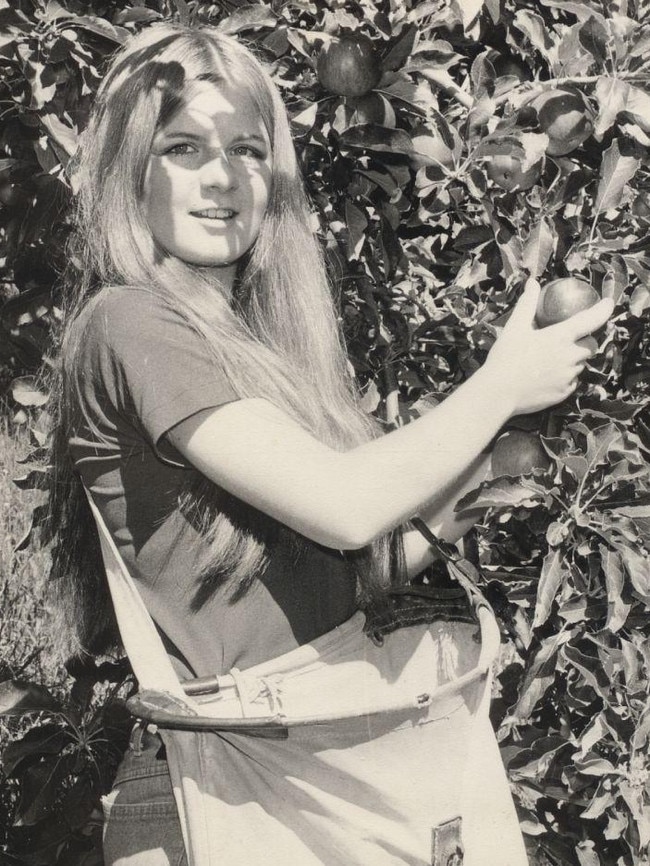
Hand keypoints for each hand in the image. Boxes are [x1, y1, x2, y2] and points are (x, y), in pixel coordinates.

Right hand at [484, 278, 613, 415]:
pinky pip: (571, 381)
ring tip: (551, 359)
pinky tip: (546, 375)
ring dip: (572, 359)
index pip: (592, 320)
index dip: (603, 310)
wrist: (498, 393)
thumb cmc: (505, 358)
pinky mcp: (563, 393)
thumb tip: (532, 283)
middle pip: (591, 345)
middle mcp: (570, 357)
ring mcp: (568, 377)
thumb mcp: (515, 327)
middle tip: (567, 339)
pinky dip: (564, 376)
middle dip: (585, 340)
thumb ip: (527, 304)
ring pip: (580, 364)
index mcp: (560, 337)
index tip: (607, 303)